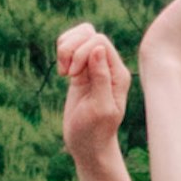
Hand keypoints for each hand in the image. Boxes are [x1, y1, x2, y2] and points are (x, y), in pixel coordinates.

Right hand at [56, 20, 130, 162]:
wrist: (88, 146)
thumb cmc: (95, 131)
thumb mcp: (99, 108)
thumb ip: (101, 78)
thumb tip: (98, 49)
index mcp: (118, 74)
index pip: (100, 42)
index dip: (82, 52)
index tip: (72, 76)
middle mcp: (109, 67)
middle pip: (89, 34)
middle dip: (72, 48)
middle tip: (67, 73)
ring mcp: (94, 67)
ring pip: (80, 36)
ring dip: (65, 49)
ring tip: (63, 71)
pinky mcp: (81, 70)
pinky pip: (71, 47)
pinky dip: (62, 53)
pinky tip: (61, 72)